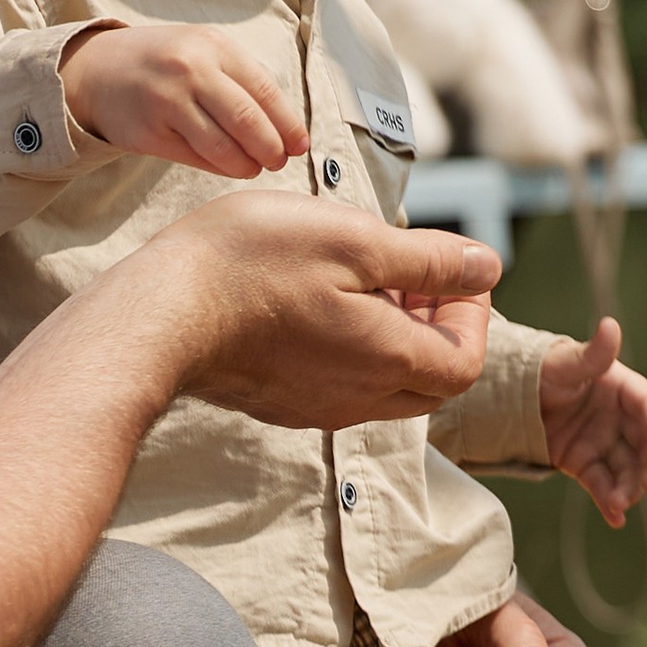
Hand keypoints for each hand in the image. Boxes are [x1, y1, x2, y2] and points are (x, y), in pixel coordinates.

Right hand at [61, 20, 309, 178]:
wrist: (96, 70)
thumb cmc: (163, 63)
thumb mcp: (203, 51)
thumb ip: (242, 79)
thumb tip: (287, 126)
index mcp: (213, 46)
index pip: (265, 91)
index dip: (288, 124)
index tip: (300, 145)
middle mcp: (191, 71)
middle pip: (248, 121)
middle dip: (272, 149)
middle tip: (280, 161)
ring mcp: (167, 102)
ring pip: (223, 146)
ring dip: (247, 164)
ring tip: (255, 168)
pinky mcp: (149, 133)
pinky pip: (196, 158)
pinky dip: (220, 168)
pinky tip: (230, 167)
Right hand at [150, 189, 496, 430]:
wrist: (161, 313)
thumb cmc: (253, 265)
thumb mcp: (355, 240)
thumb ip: (429, 261)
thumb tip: (485, 268)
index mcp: (390, 360)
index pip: (467, 360)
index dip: (473, 315)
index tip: (451, 271)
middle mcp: (360, 398)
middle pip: (431, 381)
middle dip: (438, 327)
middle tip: (414, 275)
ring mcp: (315, 407)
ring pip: (384, 386)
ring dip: (393, 337)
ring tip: (363, 280)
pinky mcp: (279, 403)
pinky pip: (338, 387)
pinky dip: (351, 350)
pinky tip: (315, 303)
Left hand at [537, 320, 646, 525]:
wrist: (513, 395)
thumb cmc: (545, 370)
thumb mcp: (565, 363)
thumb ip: (592, 353)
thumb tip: (610, 325)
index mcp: (623, 389)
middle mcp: (620, 419)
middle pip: (646, 445)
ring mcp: (605, 443)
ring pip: (627, 470)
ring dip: (630, 488)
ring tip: (621, 504)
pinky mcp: (586, 465)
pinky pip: (603, 485)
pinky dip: (610, 502)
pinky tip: (615, 519)